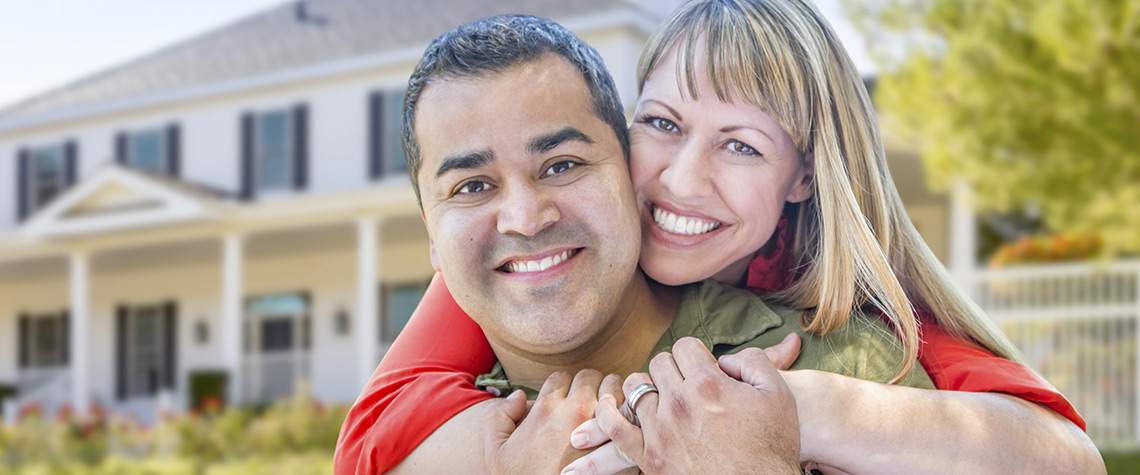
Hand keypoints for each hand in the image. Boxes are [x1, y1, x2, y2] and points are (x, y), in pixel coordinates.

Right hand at [483, 369, 622, 473]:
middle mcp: (576, 411)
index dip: (563, 387)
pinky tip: (625, 429)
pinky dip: (630, 416)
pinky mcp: (623, 443)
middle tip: (590, 403)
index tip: (566, 402)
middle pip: (591, 376)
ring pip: (617, 387)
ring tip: (610, 411)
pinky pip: (633, 414)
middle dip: (591, 386)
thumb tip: (519, 396)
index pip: (562, 377)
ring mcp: (603, 426)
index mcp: (546, 409)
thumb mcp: (496, 452)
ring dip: (614, 396)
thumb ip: (498, 417)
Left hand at [563, 333, 802, 474]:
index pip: (684, 346)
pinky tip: (609, 405)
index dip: (695, 354)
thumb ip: (754, 360)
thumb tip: (725, 357)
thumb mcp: (777, 394)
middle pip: (659, 363)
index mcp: (708, 384)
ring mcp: (660, 431)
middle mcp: (679, 404)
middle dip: (674, 369)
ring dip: (648, 388)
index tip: (703, 369)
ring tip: (661, 398)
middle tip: (687, 385)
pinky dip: (607, 412)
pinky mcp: (649, 457)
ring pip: (635, 388)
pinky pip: (614, 426)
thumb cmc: (771, 446)